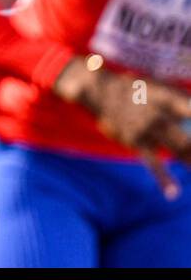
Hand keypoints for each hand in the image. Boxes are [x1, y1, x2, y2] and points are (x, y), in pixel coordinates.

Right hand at [55, 57, 190, 197]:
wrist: (98, 90)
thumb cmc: (135, 88)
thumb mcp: (158, 87)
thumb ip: (180, 100)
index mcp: (167, 98)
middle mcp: (158, 115)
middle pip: (188, 138)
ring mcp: (146, 130)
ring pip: (177, 150)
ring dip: (189, 160)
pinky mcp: (135, 142)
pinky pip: (152, 163)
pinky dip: (163, 178)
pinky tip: (172, 192)